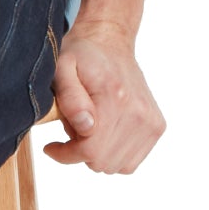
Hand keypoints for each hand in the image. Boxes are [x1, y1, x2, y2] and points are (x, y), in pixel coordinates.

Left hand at [40, 18, 167, 173]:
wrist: (110, 43)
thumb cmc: (82, 56)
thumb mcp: (61, 68)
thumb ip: (70, 98)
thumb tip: (85, 126)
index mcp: (114, 97)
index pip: (90, 151)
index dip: (65, 155)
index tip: (51, 147)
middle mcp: (138, 112)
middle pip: (102, 162)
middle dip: (80, 151)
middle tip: (73, 129)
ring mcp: (151, 121)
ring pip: (116, 166)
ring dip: (97, 154)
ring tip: (90, 128)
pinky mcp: (157, 126)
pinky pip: (130, 162)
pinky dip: (114, 154)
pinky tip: (105, 133)